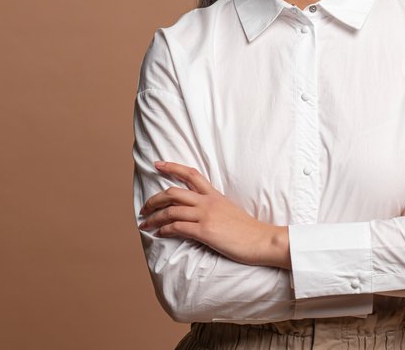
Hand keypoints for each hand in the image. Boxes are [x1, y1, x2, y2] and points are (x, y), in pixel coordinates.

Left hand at [139, 161, 285, 267]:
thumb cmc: (246, 229)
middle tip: (144, 207)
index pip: (191, 174)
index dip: (172, 167)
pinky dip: (164, 229)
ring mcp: (206, 215)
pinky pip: (177, 227)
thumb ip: (212, 208)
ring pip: (171, 210)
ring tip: (145, 224)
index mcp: (215, 195)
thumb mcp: (229, 211)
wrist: (261, 239)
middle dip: (154, 199)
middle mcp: (208, 202)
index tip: (158, 164)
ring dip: (154, 217)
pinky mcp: (205, 231)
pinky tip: (159, 233)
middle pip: (174, 192)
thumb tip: (196, 213)